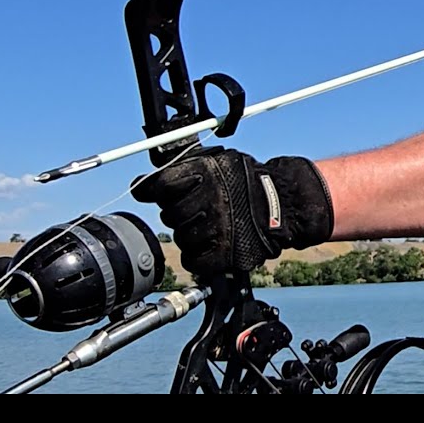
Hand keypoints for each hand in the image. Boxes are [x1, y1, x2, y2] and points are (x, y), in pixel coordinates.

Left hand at [130, 146, 333, 275]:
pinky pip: (193, 261)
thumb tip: (140, 186)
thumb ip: (182, 170)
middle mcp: (209, 200)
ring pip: (181, 237)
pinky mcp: (224, 254)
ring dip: (190, 233)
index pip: (159, 185)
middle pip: (169, 214)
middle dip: (178, 212)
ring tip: (210, 224)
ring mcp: (216, 229)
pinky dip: (197, 256)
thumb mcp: (217, 162)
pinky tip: (209, 244)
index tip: (151, 192)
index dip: (153, 190)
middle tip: (197, 209)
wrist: (283, 204)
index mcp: (204, 174)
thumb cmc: (246, 182)